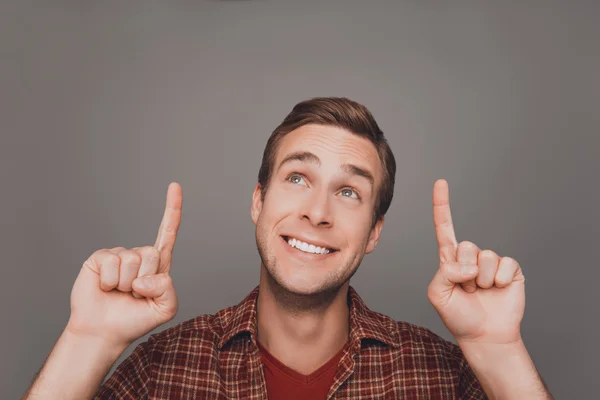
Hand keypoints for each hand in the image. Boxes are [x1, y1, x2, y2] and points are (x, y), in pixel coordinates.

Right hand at [66, 182, 182, 346]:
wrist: (104, 331)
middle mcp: (139, 255)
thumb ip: (167, 291)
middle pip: (152, 254)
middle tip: (133, 294)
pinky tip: (104, 288)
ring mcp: (118, 255)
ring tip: (119, 292)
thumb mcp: (164, 309)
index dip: (172, 209)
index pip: (168, 232)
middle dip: (144, 279)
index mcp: (158, 264)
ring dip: (125, 284)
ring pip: (131, 261)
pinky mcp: (99, 258)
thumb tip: (143, 277)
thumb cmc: (135, 319)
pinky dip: (108, 281)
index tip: (175, 186)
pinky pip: (111, 263)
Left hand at [427, 179, 524, 344]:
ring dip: (482, 280)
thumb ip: (445, 273)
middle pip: (466, 246)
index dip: (442, 205)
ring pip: (485, 257)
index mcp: (450, 260)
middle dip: (465, 272)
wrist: (484, 336)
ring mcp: (491, 263)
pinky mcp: (511, 270)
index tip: (440, 182)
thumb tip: (469, 264)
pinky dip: (500, 280)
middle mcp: (470, 257)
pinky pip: (506, 264)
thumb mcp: (438, 294)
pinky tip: (498, 290)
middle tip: (467, 291)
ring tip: (481, 293)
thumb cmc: (458, 316)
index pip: (445, 228)